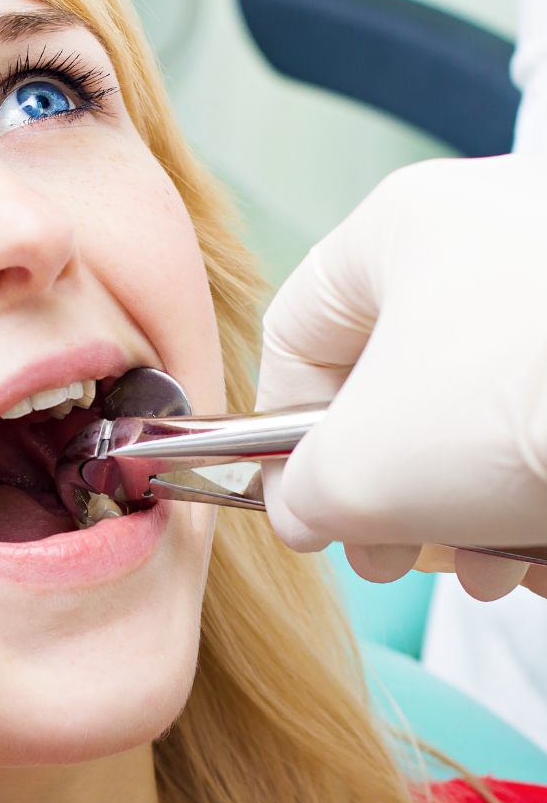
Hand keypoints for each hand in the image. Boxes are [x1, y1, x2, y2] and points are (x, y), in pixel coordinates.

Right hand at [256, 156, 546, 600]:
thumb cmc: (515, 402)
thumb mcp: (358, 471)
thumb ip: (300, 494)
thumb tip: (301, 512)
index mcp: (403, 232)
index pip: (298, 336)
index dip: (281, 433)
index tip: (301, 504)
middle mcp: (494, 239)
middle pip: (397, 389)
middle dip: (390, 494)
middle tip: (393, 556)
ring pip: (482, 415)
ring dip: (466, 512)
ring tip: (484, 569)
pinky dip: (538, 495)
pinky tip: (543, 554)